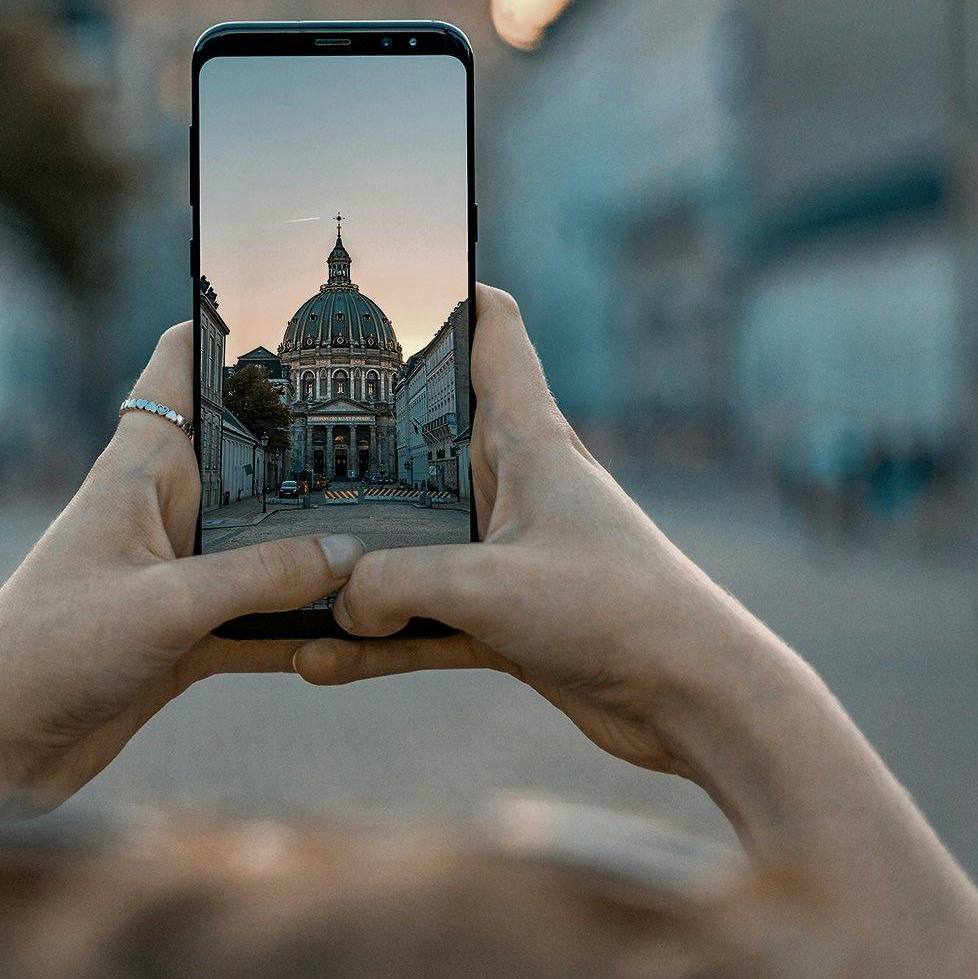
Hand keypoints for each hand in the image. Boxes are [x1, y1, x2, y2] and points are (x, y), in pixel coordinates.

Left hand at [0, 325, 363, 815]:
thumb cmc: (47, 652)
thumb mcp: (164, 606)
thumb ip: (259, 577)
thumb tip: (355, 555)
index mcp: (141, 466)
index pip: (182, 365)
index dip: (231, 326)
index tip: (306, 303)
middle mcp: (164, 506)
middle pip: (251, 453)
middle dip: (316, 441)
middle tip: (406, 424)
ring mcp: (178, 570)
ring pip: (267, 537)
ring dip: (319, 541)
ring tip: (405, 524)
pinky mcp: (187, 631)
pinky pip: (264, 611)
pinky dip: (305, 619)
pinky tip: (363, 626)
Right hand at [294, 286, 770, 781]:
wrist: (697, 702)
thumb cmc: (619, 612)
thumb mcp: (490, 586)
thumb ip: (398, 581)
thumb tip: (338, 598)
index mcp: (528, 439)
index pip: (493, 332)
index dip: (452, 292)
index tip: (394, 276)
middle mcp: (515, 483)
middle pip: (426, 436)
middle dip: (356, 435)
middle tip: (280, 431)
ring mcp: (510, 551)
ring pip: (412, 540)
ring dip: (353, 564)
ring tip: (280, 579)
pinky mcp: (508, 616)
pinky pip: (422, 618)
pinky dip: (375, 638)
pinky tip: (318, 660)